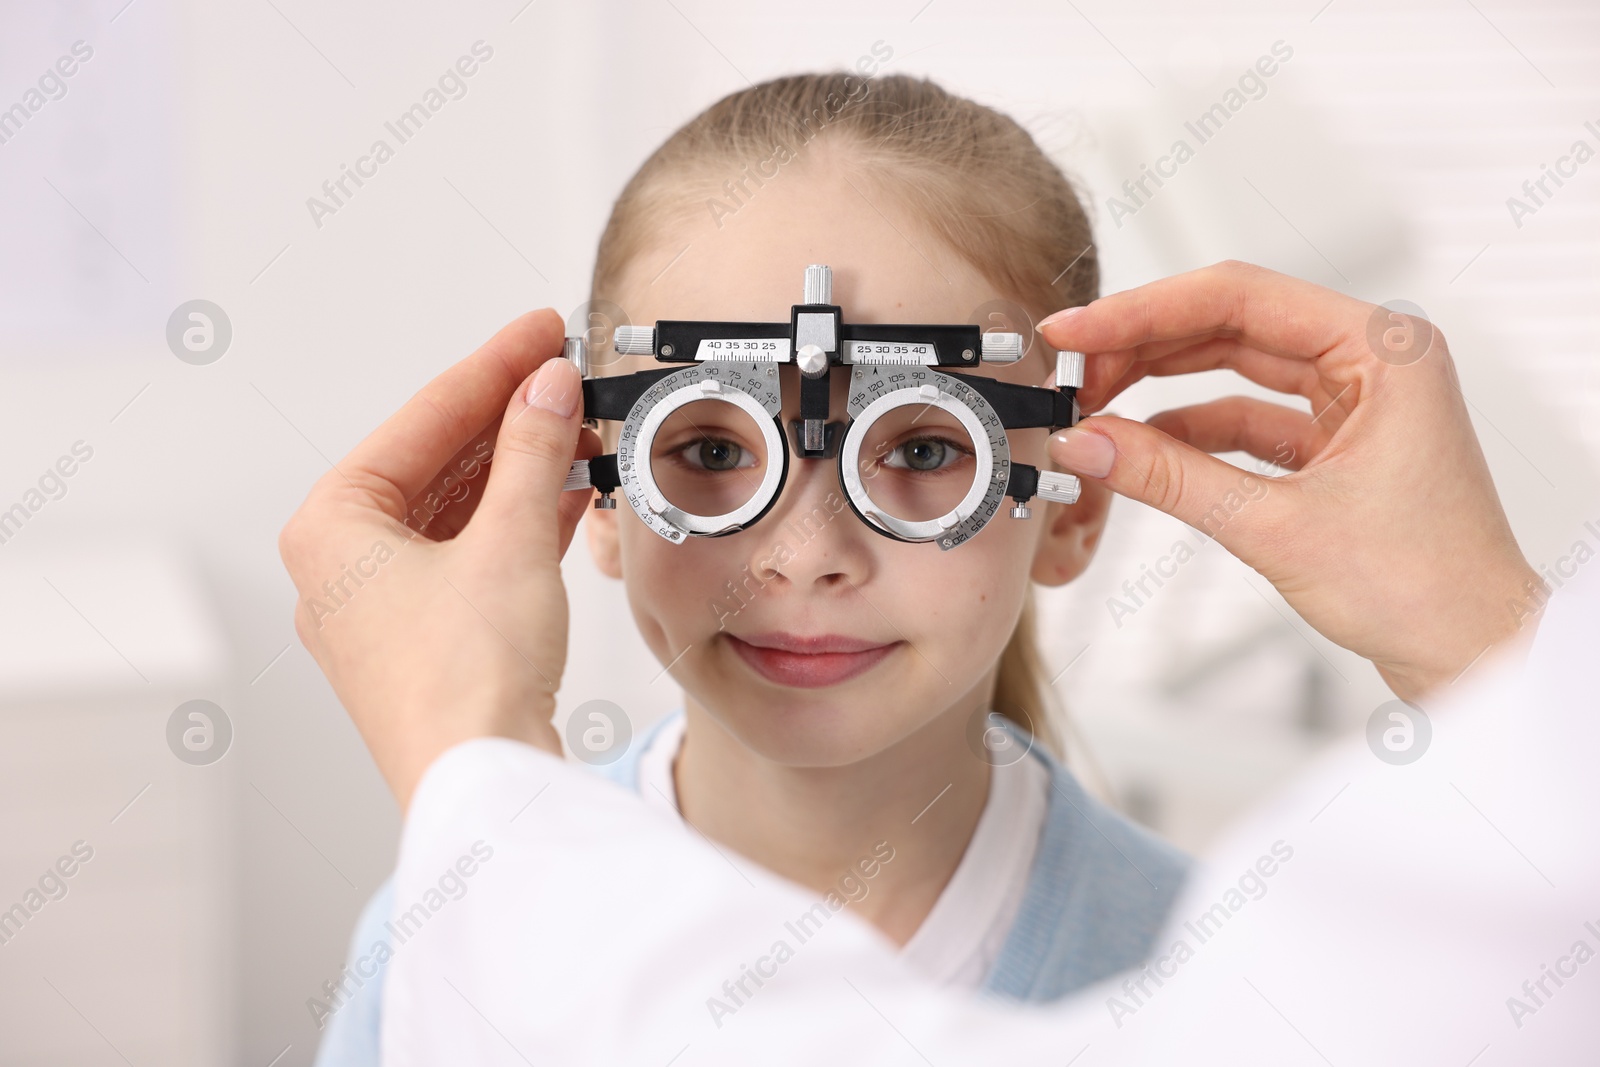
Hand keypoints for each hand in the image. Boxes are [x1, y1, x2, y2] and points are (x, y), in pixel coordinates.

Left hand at [278, 310, 596, 810]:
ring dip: (519, 471)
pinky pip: (469, 555)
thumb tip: (549, 388)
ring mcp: (381, 608)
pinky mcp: (425, 640)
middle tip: (565, 375)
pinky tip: (565, 494)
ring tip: (578, 429)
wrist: (483, 784)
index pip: (423, 420)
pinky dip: (517, 523)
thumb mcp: (512, 540)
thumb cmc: (466, 682)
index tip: (541, 332)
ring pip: (455, 510)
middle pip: (436, 462)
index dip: (493, 368)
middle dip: (508, 420)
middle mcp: (343, 566)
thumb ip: (533, 451)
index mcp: (332, 527)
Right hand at [1040, 261, 1540, 702]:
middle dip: (1145, 346)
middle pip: (1232, 324)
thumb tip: (1091, 442)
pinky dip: (1192, 430)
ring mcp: (1357, 402)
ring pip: (1236, 369)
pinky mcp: (1337, 445)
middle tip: (1073, 372)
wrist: (1474, 656)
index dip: (1143, 311)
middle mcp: (1373, 362)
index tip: (1078, 330)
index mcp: (1384, 349)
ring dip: (1162, 385)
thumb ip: (1171, 477)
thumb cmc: (1428, 589)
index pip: (1240, 298)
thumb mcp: (1276, 526)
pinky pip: (1248, 418)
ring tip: (1097, 406)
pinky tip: (1144, 445)